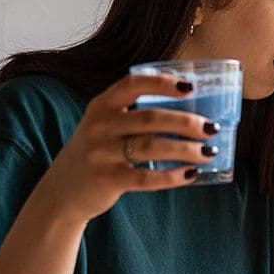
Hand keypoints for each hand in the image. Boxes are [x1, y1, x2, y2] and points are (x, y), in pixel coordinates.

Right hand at [38, 72, 219, 224]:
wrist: (62, 190)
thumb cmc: (98, 151)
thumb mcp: (105, 125)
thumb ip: (134, 114)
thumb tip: (192, 109)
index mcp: (102, 105)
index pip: (133, 84)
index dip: (163, 83)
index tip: (191, 87)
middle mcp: (99, 126)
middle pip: (151, 118)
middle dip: (186, 122)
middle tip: (211, 127)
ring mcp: (100, 153)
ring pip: (152, 147)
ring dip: (186, 149)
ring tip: (208, 151)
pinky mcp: (106, 179)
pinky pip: (146, 178)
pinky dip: (173, 176)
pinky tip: (191, 174)